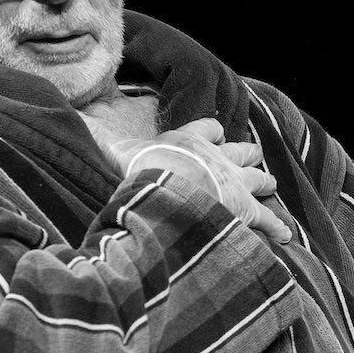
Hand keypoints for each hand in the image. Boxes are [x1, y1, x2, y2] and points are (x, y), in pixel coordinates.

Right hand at [96, 117, 291, 243]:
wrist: (169, 188)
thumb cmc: (142, 168)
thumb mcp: (113, 148)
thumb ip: (94, 135)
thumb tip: (66, 118)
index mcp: (189, 140)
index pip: (206, 128)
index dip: (210, 130)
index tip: (214, 131)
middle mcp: (218, 158)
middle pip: (240, 151)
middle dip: (247, 153)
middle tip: (254, 153)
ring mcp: (235, 182)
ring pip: (258, 179)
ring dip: (264, 181)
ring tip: (272, 184)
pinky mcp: (245, 208)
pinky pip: (267, 218)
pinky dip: (278, 226)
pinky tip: (288, 235)